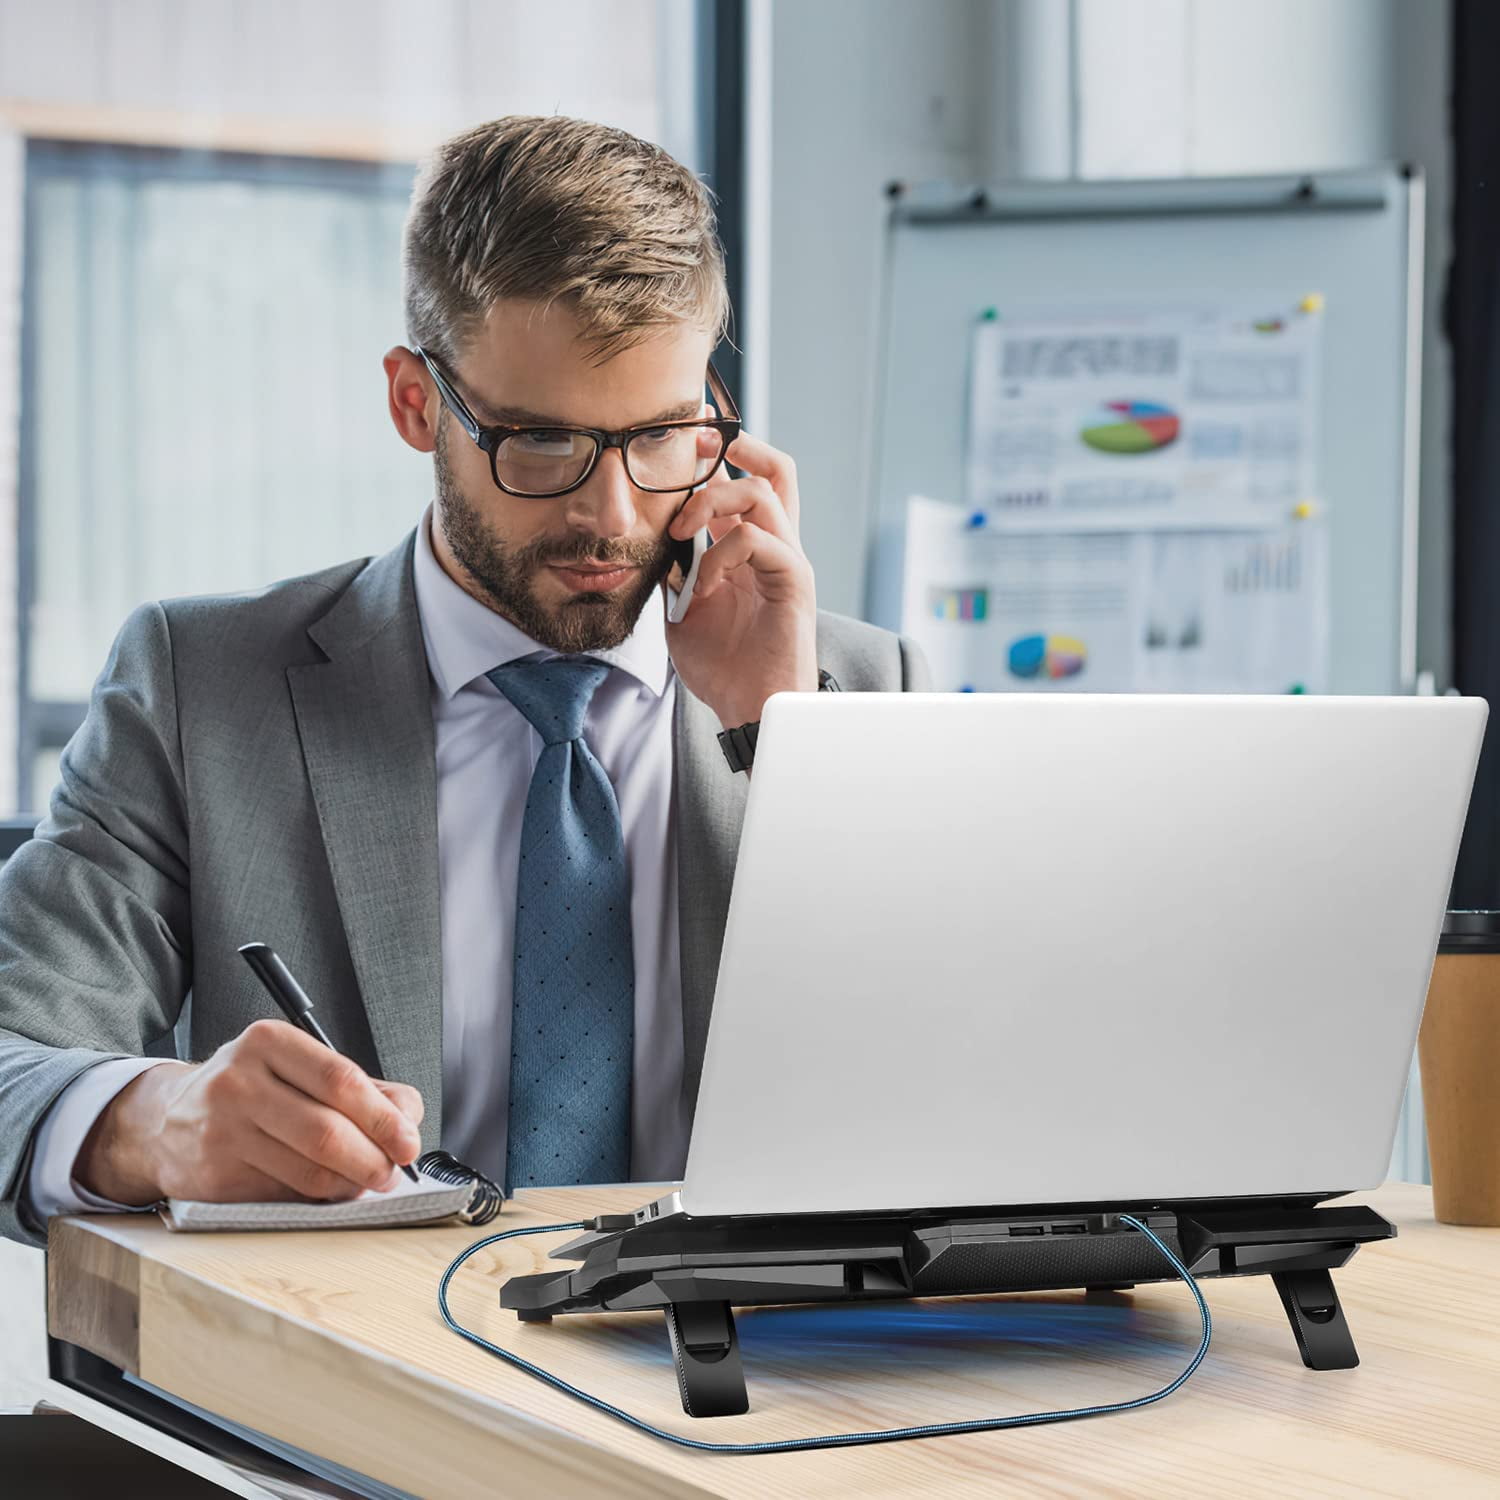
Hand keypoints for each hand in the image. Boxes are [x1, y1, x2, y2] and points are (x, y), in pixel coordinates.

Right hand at [73, 1020, 423, 1205]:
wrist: (165, 1122)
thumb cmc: (251, 1091)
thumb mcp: (298, 1068)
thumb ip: (362, 1088)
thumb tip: (408, 1117)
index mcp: (268, 1042)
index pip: (341, 1080)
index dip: (384, 1117)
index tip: (409, 1141)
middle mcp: (239, 1083)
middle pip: (326, 1132)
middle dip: (373, 1159)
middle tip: (394, 1172)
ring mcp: (222, 1133)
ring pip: (308, 1172)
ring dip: (350, 1185)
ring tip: (365, 1182)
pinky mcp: (214, 1178)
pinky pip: (285, 1196)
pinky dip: (317, 1199)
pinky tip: (325, 1190)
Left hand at [664, 431, 818, 730]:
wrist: (747, 708)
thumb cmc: (722, 664)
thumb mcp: (683, 606)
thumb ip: (675, 567)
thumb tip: (650, 534)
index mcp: (752, 548)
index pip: (746, 480)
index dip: (720, 450)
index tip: (687, 431)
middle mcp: (777, 546)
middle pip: (777, 468)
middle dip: (736, 445)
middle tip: (695, 444)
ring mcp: (789, 561)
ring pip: (763, 492)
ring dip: (713, 501)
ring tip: (681, 532)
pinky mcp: (794, 583)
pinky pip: (759, 541)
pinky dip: (722, 554)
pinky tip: (705, 584)